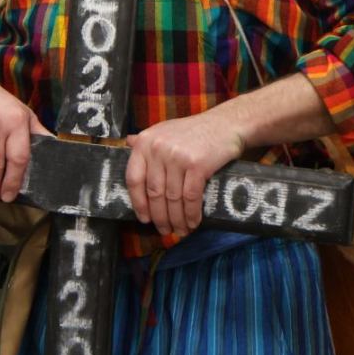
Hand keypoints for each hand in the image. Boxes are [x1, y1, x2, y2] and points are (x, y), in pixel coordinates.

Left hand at [125, 110, 245, 236]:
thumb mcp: (165, 130)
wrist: (226, 124)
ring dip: (177, 219)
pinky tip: (193, 222)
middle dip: (160, 217)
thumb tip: (127, 142)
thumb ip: (146, 140)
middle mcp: (158, 149)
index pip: (134, 179)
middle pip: (154, 193)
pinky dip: (191, 214)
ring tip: (180, 230)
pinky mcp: (197, 165)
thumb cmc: (195, 130)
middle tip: (165, 230)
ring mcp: (177, 157)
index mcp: (145, 142)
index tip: (144, 219)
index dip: (138, 203)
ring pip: (173, 198)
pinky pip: (190, 197)